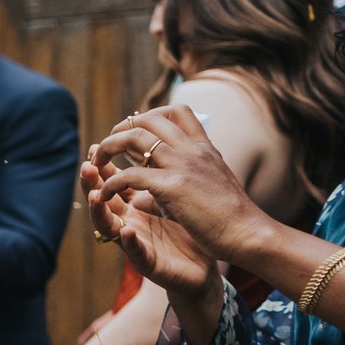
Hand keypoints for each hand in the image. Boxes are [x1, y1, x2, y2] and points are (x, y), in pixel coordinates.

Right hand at [82, 160, 214, 310]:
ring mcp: (138, 242)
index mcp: (137, 203)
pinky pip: (136, 252)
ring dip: (100, 211)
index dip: (103, 166)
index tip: (95, 146)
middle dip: (92, 184)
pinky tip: (126, 231)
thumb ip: (156, 174)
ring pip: (110, 226)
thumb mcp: (174, 193)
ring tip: (95, 196)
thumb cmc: (193, 225)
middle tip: (87, 166)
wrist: (217, 256)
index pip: (114, 182)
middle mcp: (131, 221)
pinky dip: (129, 242)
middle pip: (104, 200)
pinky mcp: (149, 263)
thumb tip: (148, 143)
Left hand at [90, 107, 268, 282]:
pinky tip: (103, 193)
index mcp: (203, 147)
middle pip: (149, 119)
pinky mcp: (172, 187)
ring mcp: (182, 165)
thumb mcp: (210, 185)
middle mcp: (192, 150)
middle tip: (108, 145)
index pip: (177, 112)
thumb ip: (182, 177)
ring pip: (135, 138)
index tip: (134, 132)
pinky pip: (130, 175)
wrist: (248, 233)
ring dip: (109, 147)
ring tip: (97, 162)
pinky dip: (110, 182)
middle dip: (121, 127)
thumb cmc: (230, 216)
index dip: (150, 116)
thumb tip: (152, 188)